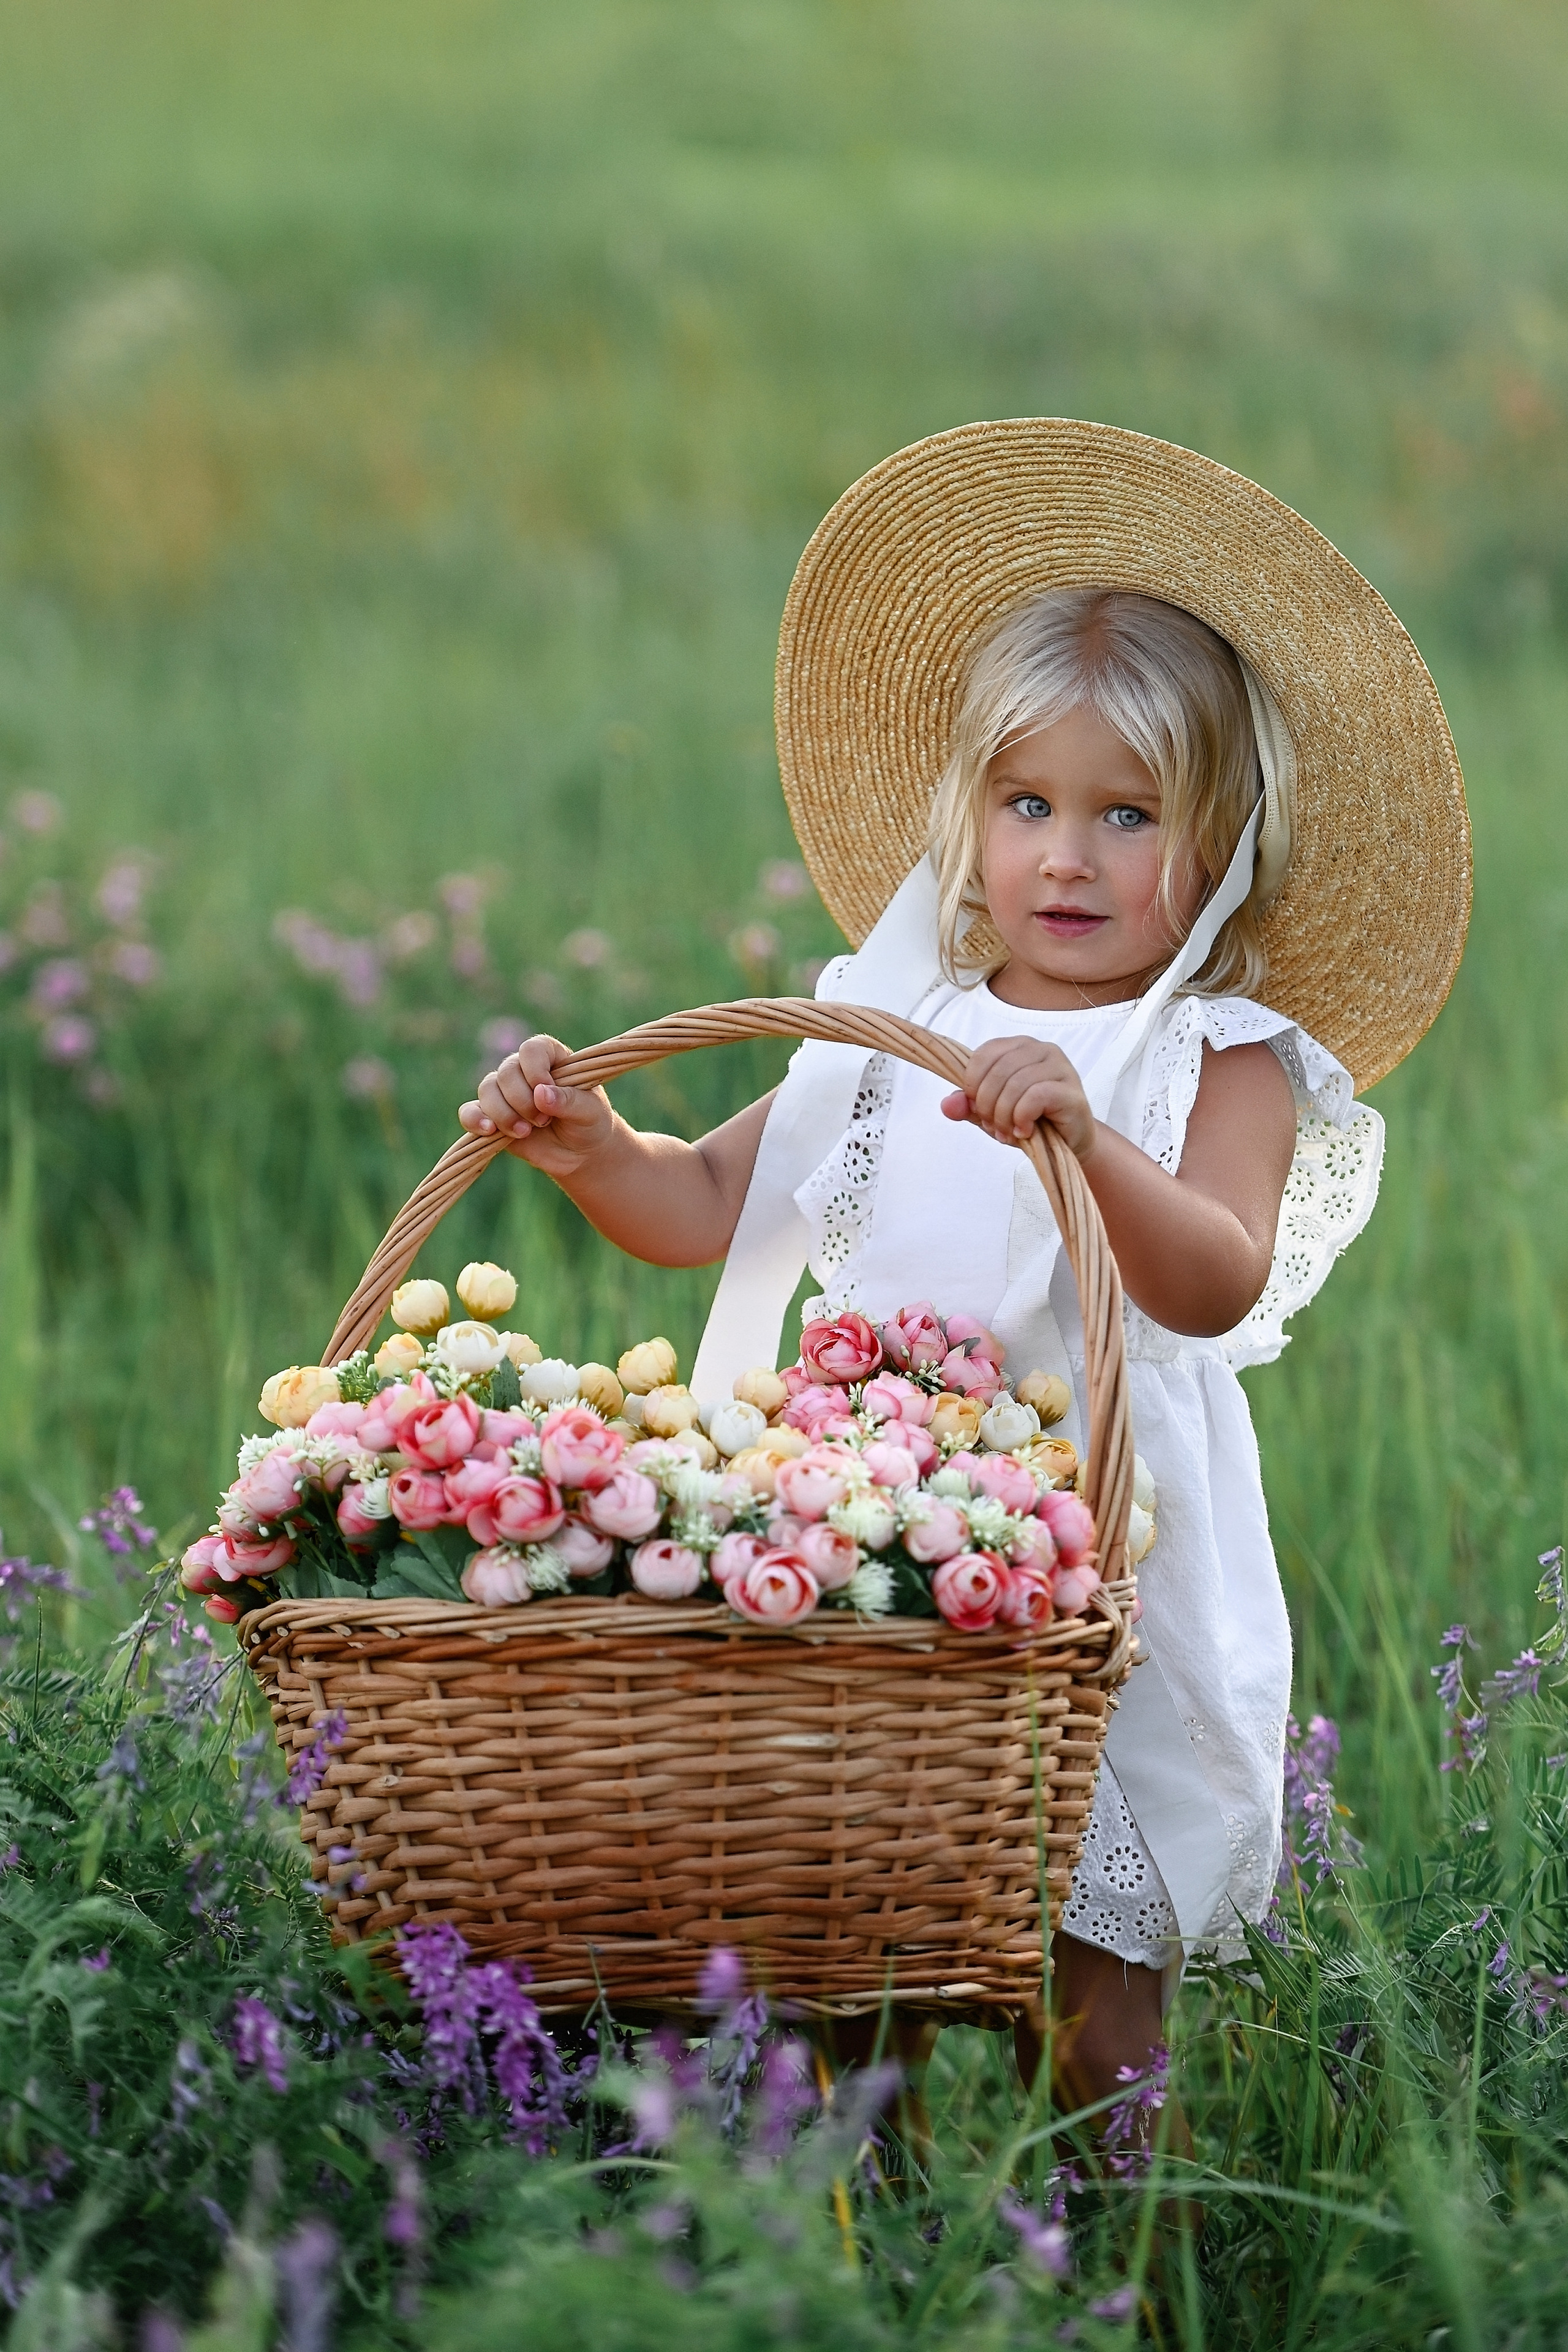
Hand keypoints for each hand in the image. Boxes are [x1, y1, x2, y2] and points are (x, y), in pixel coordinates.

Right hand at [458, 1035, 615, 1177]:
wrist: (580, 1153)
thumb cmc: (590, 1123)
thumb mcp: (591, 1111)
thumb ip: (569, 1101)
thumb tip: (540, 1094)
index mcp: (551, 1057)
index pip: (532, 1049)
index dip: (535, 1070)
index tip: (546, 1092)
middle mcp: (524, 1070)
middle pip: (507, 1072)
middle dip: (522, 1100)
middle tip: (543, 1121)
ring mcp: (506, 1092)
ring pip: (487, 1090)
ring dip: (504, 1114)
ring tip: (525, 1132)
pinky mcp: (492, 1116)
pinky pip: (470, 1111)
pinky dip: (474, 1120)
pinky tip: (489, 1131)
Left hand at [940, 1036, 1096, 1159]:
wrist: (1069, 1144)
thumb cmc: (1032, 1122)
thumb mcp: (992, 1114)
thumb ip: (968, 1106)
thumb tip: (947, 1105)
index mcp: (1020, 1046)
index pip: (984, 1054)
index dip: (973, 1084)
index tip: (978, 1109)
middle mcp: (1042, 1049)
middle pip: (998, 1070)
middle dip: (987, 1105)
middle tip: (994, 1127)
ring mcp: (1060, 1067)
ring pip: (1016, 1084)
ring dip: (1004, 1116)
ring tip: (1009, 1132)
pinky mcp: (1072, 1091)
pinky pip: (1036, 1096)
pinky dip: (1022, 1117)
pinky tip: (1025, 1131)